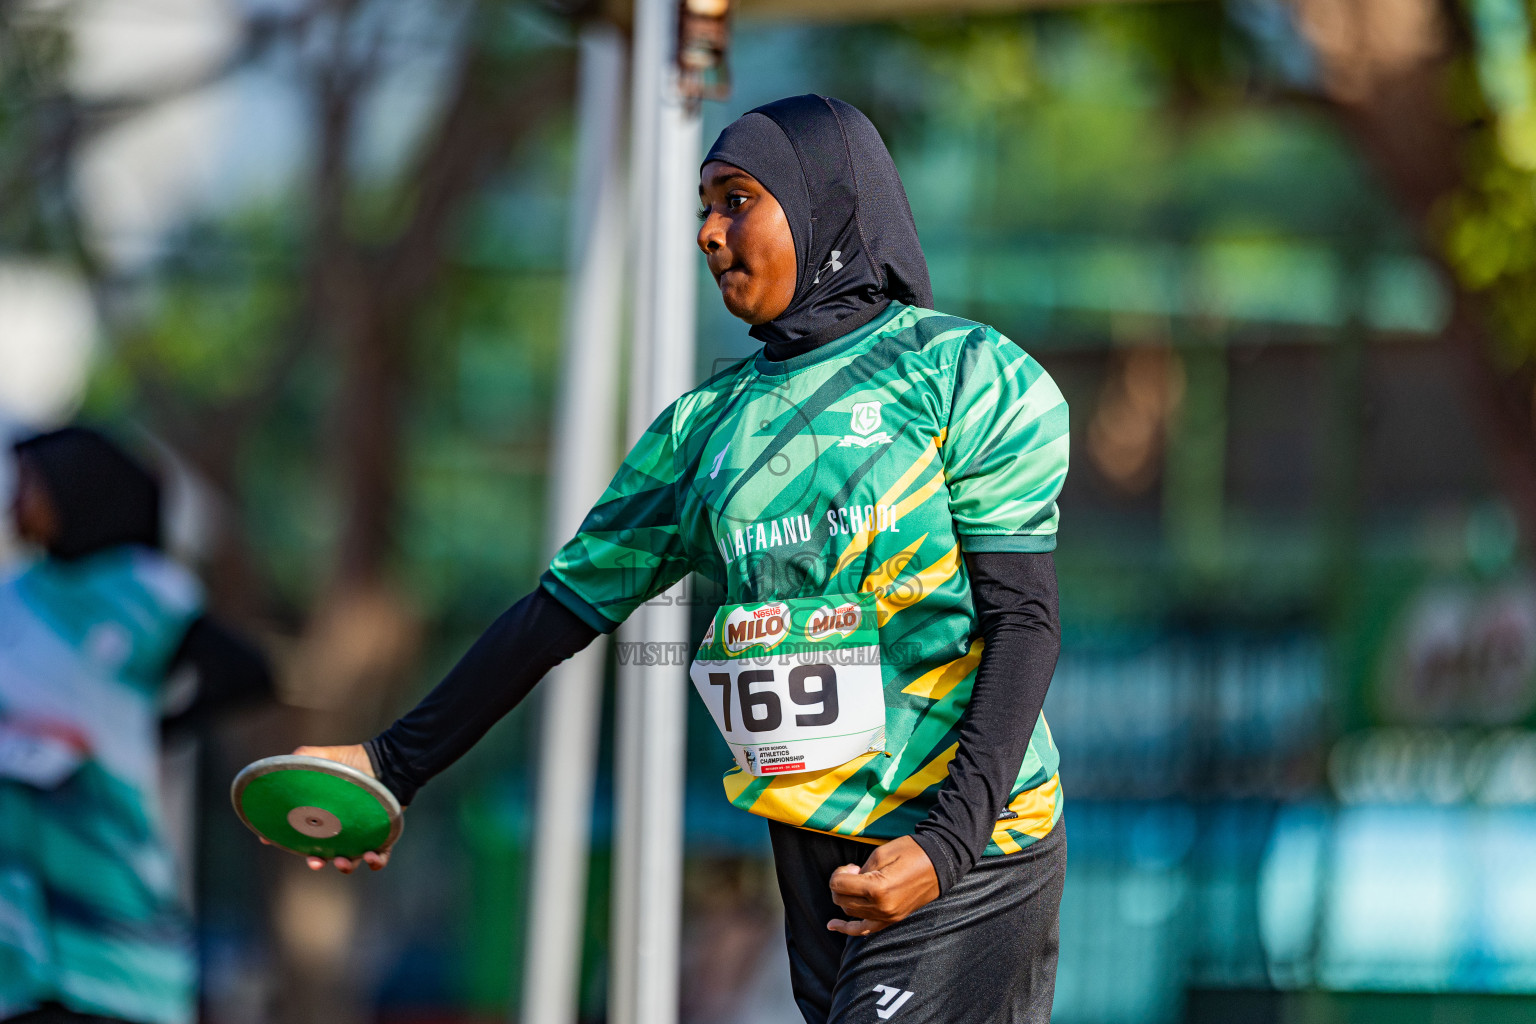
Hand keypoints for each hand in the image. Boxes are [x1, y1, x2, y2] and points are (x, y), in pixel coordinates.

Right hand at [267, 744, 392, 874]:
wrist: (387, 760)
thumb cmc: (353, 760)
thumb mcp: (321, 757)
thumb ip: (301, 760)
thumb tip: (276, 774)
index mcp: (324, 818)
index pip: (304, 836)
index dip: (289, 841)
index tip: (272, 841)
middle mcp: (341, 830)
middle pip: (325, 855)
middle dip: (317, 862)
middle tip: (314, 862)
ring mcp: (362, 836)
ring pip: (351, 861)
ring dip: (344, 866)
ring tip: (342, 862)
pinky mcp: (384, 836)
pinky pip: (381, 857)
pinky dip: (376, 862)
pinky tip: (371, 857)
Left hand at [826, 835, 939, 935]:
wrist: (939, 862)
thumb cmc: (912, 852)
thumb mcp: (881, 854)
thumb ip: (860, 870)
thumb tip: (849, 880)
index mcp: (877, 889)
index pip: (839, 885)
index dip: (839, 873)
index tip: (852, 866)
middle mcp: (881, 908)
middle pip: (841, 900)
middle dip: (840, 884)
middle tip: (855, 871)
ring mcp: (888, 917)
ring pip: (850, 912)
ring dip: (846, 897)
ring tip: (859, 883)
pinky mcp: (892, 920)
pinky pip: (865, 930)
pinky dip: (847, 929)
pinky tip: (832, 925)